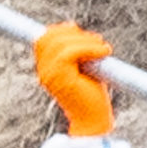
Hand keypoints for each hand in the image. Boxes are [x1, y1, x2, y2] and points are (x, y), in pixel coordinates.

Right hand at [31, 22, 117, 137]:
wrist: (93, 121)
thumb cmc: (91, 96)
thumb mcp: (83, 66)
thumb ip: (76, 49)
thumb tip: (71, 26)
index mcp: (46, 68)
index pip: (42, 40)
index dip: (58, 30)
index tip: (76, 29)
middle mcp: (43, 71)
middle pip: (50, 36)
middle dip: (75, 33)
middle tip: (97, 41)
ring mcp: (49, 75)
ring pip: (61, 42)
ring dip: (86, 41)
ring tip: (103, 49)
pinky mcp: (60, 77)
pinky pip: (70, 52)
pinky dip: (90, 48)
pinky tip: (104, 52)